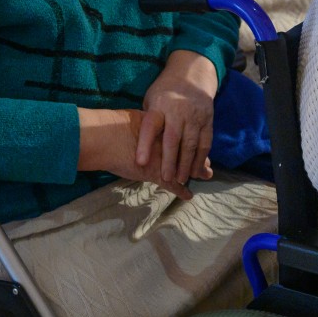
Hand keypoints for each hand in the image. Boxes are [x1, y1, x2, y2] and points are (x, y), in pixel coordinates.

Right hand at [78, 108, 195, 198]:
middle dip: (199, 158)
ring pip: (185, 168)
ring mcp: (165, 160)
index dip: (191, 141)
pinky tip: (188, 196)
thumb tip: (139, 121)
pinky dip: (181, 191)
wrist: (107, 138)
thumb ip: (144, 124)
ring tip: (206, 175)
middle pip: (189, 151)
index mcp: (163, 128)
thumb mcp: (135, 121)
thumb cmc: (114, 127)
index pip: (182, 135)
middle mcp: (168, 143)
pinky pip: (173, 185)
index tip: (198, 145)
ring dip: (196, 172)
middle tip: (209, 165)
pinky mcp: (158, 175)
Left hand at [139, 50, 218, 185]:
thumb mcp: (150, 100)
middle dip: (170, 161)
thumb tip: (137, 147)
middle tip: (167, 179)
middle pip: (173, 139)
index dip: (145, 145)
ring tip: (182, 179)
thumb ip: (147, 121)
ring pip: (191, 143)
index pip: (151, 127)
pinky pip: (205, 142)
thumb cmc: (164, 92)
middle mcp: (178, 111)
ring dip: (187, 164)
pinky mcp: (208, 119)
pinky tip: (197, 170)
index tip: (140, 163)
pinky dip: (202, 158)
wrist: (192, 74)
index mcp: (158, 106)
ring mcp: (195, 115)